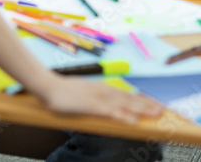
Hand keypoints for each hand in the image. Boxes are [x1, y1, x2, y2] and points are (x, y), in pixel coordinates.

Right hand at [39, 75, 162, 124]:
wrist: (46, 85)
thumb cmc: (59, 90)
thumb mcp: (78, 90)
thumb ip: (89, 95)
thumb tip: (95, 102)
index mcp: (97, 87)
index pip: (122, 93)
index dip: (137, 98)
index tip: (150, 102)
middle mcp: (100, 90)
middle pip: (126, 97)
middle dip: (144, 103)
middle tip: (160, 110)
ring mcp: (96, 98)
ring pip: (123, 103)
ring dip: (140, 108)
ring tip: (154, 113)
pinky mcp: (91, 106)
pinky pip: (110, 112)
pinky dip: (123, 116)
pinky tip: (133, 121)